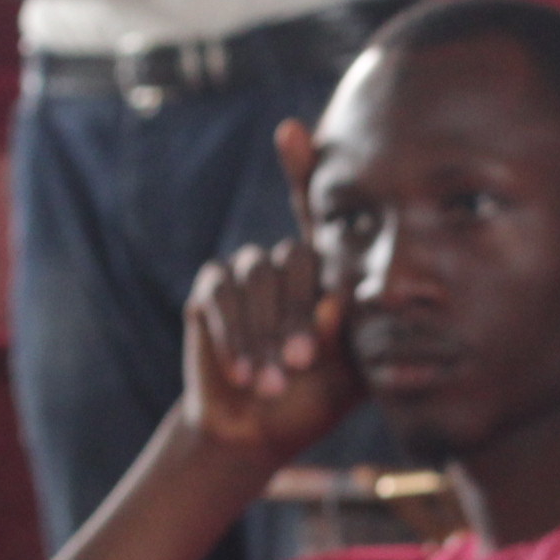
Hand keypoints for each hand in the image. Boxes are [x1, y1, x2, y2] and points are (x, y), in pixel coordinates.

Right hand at [180, 123, 357, 464]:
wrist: (257, 429)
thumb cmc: (312, 402)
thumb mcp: (347, 376)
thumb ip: (349, 340)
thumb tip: (338, 302)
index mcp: (324, 277)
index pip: (317, 218)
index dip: (301, 171)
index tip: (290, 130)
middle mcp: (285, 265)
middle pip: (293, 258)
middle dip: (295, 313)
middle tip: (301, 361)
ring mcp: (245, 273)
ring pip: (256, 278)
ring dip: (263, 333)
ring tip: (271, 381)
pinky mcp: (210, 290)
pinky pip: (220, 296)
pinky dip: (233, 335)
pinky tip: (241, 371)